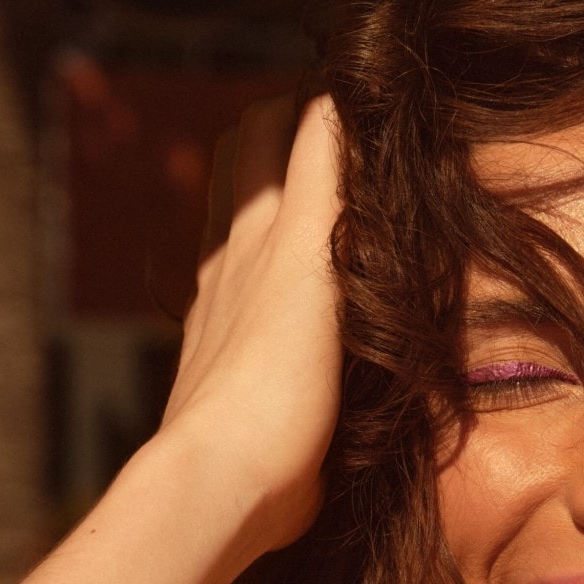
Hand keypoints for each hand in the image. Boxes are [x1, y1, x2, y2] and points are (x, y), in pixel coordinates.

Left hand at [158, 93, 343, 553]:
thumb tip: (337, 98)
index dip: (305, 116)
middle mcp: (232, 274)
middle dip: (288, 162)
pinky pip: (272, 326)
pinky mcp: (250, 388)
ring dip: (292, 238)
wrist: (228, 484)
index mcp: (251, 236)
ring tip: (342, 237)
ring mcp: (231, 332)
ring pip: (258, 259)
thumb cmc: (271, 375)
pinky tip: (325, 329)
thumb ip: (322, 177)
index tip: (355, 117)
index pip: (267, 140)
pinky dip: (299, 309)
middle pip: (252, 190)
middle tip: (345, 163)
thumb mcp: (307, 257)